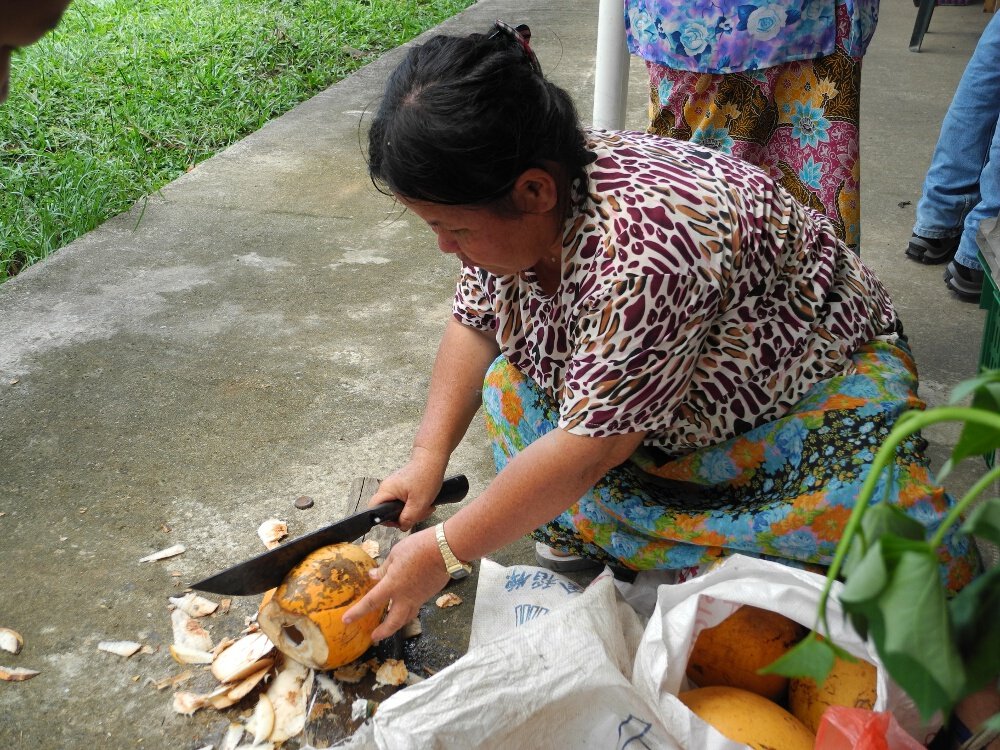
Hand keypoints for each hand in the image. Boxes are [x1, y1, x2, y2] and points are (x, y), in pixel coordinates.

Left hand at [342, 527, 449, 641]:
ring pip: (407, 618)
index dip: (357, 612)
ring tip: (390, 627)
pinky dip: (409, 608)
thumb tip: (373, 576)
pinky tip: (407, 604)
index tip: (346, 621)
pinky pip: (416, 606)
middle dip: (383, 632)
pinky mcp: (429, 594)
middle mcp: (405, 597)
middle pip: (393, 622)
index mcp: (392, 585)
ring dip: (397, 625)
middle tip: (374, 637)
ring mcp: (419, 597)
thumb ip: (384, 568)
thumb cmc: (418, 548)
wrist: (445, 550)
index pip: (371, 602)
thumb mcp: (395, 554)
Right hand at [370, 456, 446, 531]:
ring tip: (426, 507)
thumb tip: (402, 527)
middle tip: (418, 514)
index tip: (399, 521)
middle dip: (405, 516)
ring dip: (414, 511)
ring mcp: (395, 487)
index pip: (375, 510)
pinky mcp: (403, 486)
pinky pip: (405, 500)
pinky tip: (426, 502)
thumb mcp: (418, 503)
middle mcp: (388, 488)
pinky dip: (416, 504)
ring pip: (400, 507)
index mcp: (386, 490)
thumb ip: (408, 518)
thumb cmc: (425, 476)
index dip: (386, 520)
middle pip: (389, 511)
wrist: (433, 459)